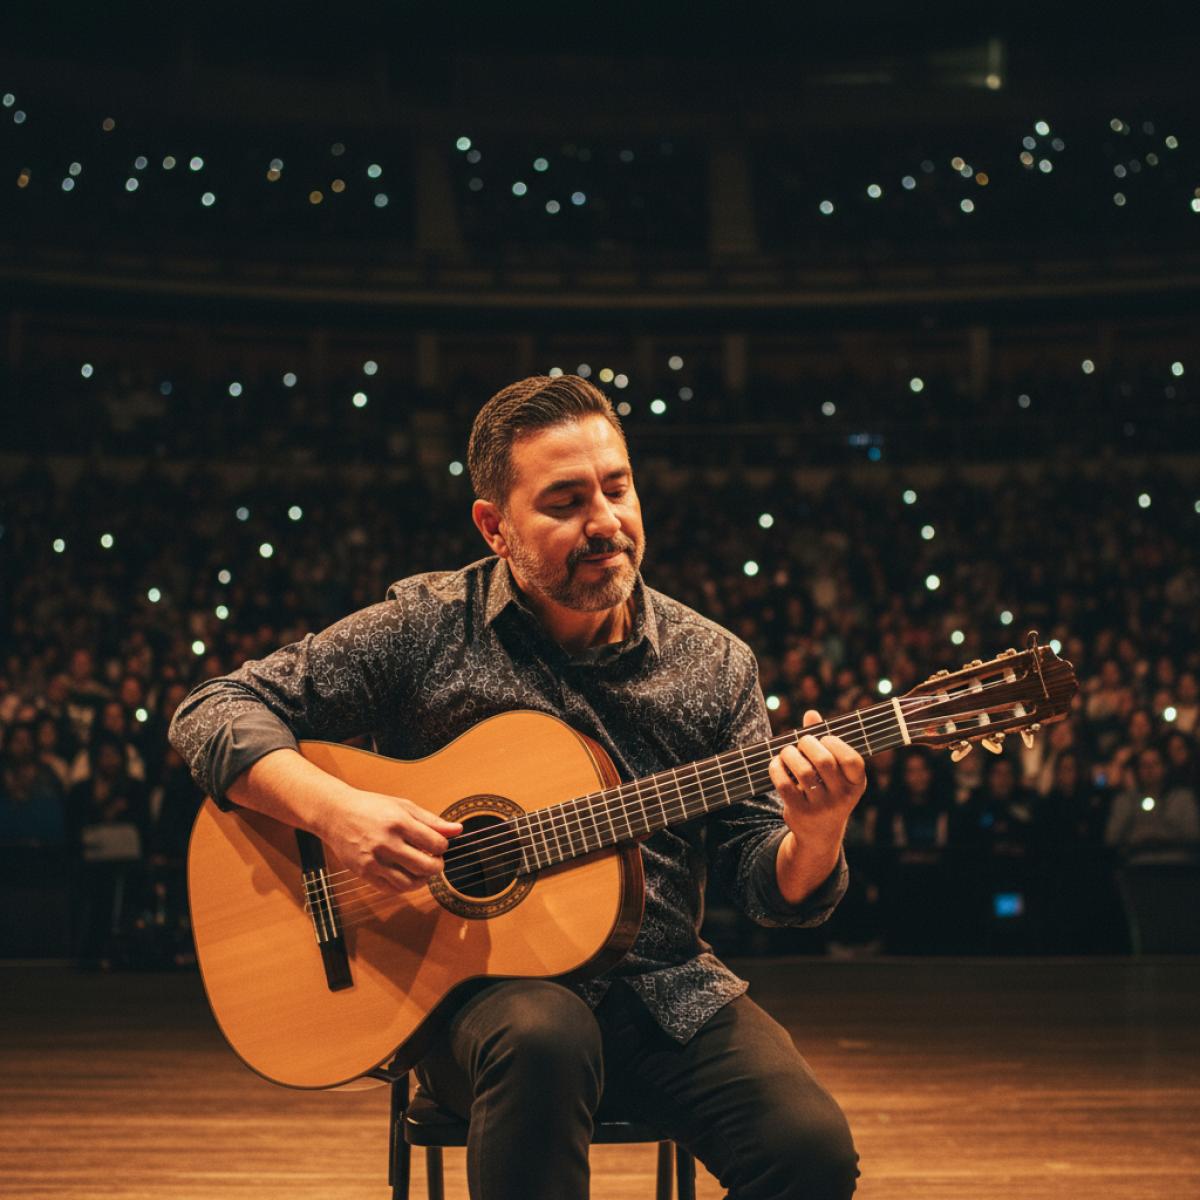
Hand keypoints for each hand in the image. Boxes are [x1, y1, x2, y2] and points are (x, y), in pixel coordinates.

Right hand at [321, 787, 462, 894]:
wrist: (336, 813)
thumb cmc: (372, 807)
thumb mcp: (404, 806)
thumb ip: (432, 820)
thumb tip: (459, 830)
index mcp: (398, 822)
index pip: (435, 843)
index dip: (443, 847)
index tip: (438, 845)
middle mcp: (385, 842)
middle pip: (425, 866)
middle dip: (437, 866)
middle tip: (436, 862)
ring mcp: (373, 859)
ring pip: (409, 883)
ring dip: (422, 880)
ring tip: (422, 870)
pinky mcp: (363, 872)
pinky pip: (390, 889)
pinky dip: (404, 886)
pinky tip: (406, 876)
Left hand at [769, 709, 866, 838]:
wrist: (819, 833)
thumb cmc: (827, 790)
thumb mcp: (834, 772)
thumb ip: (824, 742)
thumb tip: (811, 714)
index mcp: (857, 783)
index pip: (852, 759)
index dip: (835, 743)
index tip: (824, 739)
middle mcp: (843, 796)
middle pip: (824, 761)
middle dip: (807, 744)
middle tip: (800, 743)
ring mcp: (822, 807)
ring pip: (803, 771)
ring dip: (789, 754)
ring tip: (786, 752)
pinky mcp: (801, 813)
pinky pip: (785, 785)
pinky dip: (776, 769)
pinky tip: (776, 764)